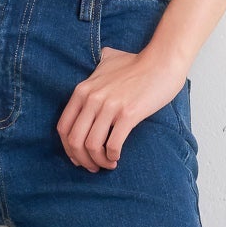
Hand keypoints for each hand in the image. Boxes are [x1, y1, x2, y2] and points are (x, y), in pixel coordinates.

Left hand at [57, 42, 188, 171]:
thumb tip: (98, 62)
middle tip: (92, 166)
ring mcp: (109, 106)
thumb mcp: (108, 60)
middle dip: (81, 160)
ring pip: (92, 146)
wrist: (162, 62)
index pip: (63, 127)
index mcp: (82, 90)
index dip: (68, 148)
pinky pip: (112, 144)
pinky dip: (112, 156)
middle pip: (75, 140)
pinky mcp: (128, 114)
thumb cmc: (137, 63)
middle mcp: (92, 98)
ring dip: (98, 161)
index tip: (78, 157)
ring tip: (107, 164)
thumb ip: (97, 66)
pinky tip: (117, 157)